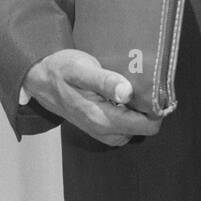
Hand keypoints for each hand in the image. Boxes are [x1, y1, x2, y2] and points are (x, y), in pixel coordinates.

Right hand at [23, 49, 161, 147]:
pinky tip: (125, 97)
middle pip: (142, 129)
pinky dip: (128, 115)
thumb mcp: (82, 69)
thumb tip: (128, 92)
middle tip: (151, 86)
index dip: (158, 109)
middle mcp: (102, 130)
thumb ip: (105, 81)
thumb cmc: (62, 69)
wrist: (39, 79)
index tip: (161, 90)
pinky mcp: (96, 127)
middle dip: (150, 110)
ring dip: (139, 114)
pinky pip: (121, 128)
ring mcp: (99, 131)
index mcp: (101, 117)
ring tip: (140, 91)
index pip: (145, 125)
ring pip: (132, 130)